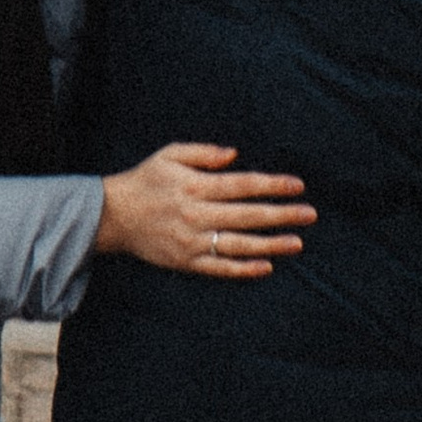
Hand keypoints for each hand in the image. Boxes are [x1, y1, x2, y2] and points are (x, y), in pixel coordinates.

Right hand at [96, 144, 316, 279]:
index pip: (242, 184)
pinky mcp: (186, 262)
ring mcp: (192, 241)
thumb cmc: (145, 180)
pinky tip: (266, 266)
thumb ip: (203, 153)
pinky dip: (243, 269)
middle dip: (281, 214)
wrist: (112, 216)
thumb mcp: (169, 155)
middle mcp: (196, 214)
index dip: (272, 185)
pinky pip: (220, 268)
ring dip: (270, 244)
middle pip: (247, 215)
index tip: (298, 185)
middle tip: (310, 214)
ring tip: (297, 242)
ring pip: (238, 244)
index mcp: (195, 185)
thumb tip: (235, 155)